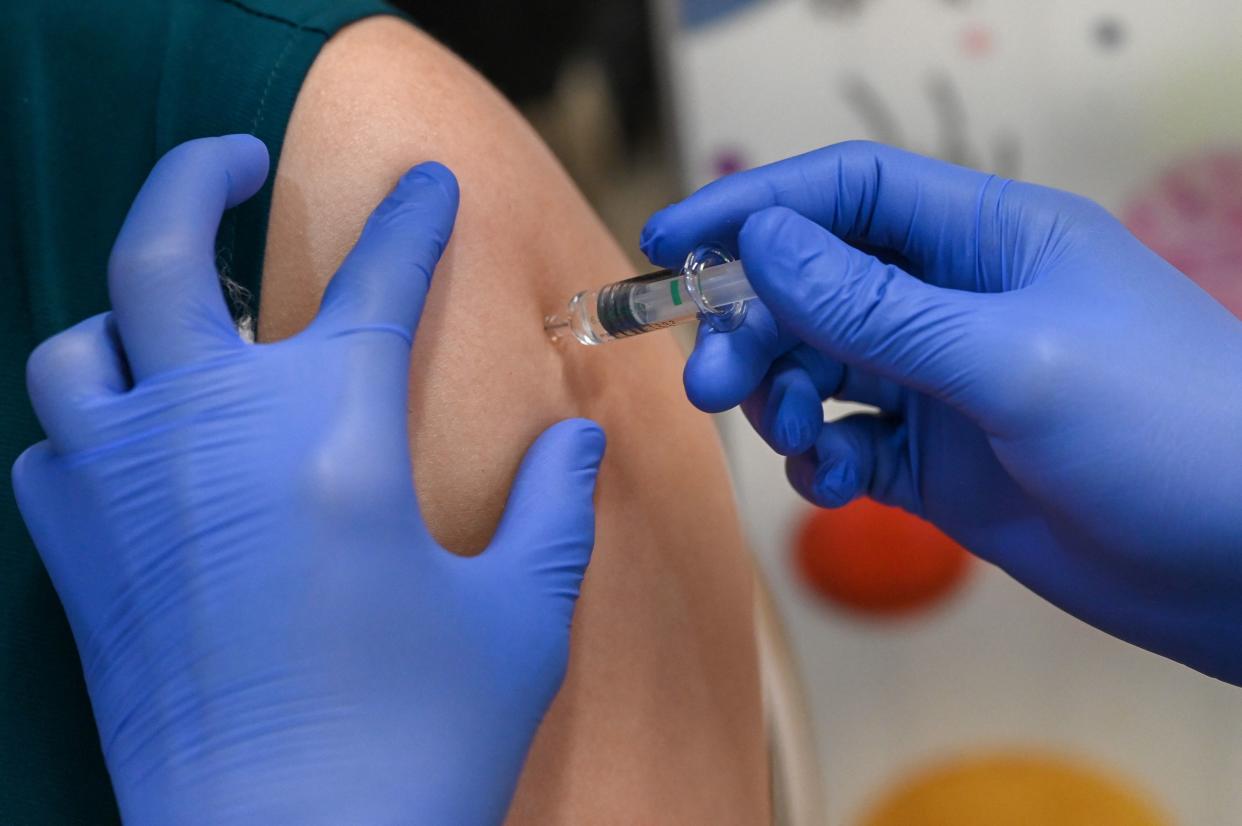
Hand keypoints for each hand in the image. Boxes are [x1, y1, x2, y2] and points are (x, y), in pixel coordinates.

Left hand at [13, 135, 605, 824]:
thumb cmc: (411, 747)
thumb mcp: (518, 621)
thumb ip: (556, 512)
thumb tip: (577, 444)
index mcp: (336, 441)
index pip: (377, 281)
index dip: (412, 220)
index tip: (427, 185)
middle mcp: (212, 440)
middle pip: (166, 250)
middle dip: (200, 176)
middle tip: (235, 161)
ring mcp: (128, 495)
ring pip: (81, 341)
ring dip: (126, 306)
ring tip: (176, 315)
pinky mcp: (81, 564)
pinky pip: (50, 444)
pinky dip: (86, 416)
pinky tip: (135, 437)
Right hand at [641, 141, 1241, 683]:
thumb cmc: (1172, 433)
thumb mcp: (1012, 358)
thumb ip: (876, 306)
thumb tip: (765, 242)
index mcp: (990, 240)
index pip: (849, 192)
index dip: (755, 206)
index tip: (672, 244)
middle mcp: (958, 303)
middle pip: (817, 285)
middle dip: (754, 326)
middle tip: (709, 380)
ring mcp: (946, 385)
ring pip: (821, 367)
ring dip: (782, 397)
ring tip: (789, 436)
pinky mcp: (941, 463)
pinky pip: (848, 444)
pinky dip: (822, 462)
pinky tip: (834, 482)